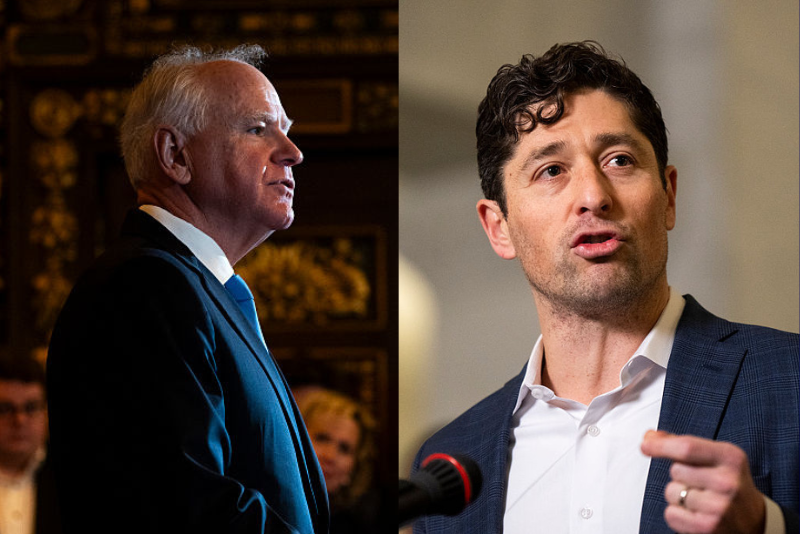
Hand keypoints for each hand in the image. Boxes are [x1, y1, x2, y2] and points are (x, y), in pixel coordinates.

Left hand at [641, 430, 764, 533]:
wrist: (755, 521)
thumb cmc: (729, 484)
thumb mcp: (716, 457)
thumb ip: (683, 444)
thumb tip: (649, 437)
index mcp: (730, 457)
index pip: (687, 448)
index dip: (661, 445)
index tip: (645, 444)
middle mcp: (727, 481)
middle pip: (675, 470)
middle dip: (679, 475)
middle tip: (701, 483)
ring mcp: (719, 506)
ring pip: (671, 492)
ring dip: (678, 496)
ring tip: (701, 499)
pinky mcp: (708, 527)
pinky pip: (671, 513)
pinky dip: (677, 514)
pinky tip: (696, 514)